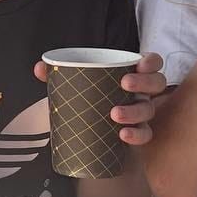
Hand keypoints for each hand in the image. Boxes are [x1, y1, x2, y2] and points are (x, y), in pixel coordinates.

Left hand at [34, 51, 167, 146]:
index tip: (140, 63)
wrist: (84, 133)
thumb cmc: (86, 101)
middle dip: (144, 82)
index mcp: (130, 74)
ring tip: (114, 114)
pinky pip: (144, 135)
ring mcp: (141, 113)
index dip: (151, 61)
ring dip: (134, 110)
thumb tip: (40, 67)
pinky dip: (136, 135)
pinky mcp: (137, 133)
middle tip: (124, 83)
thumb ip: (57, 75)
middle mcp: (140, 92)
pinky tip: (123, 135)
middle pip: (156, 83)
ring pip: (148, 109)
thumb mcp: (73, 86)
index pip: (151, 63)